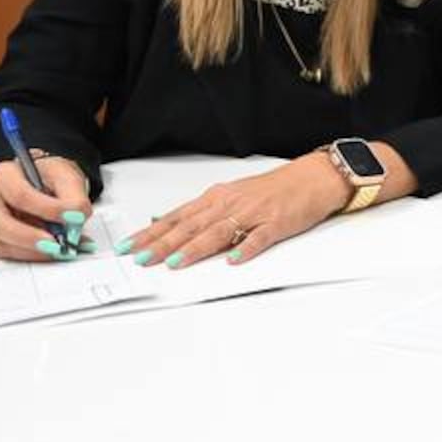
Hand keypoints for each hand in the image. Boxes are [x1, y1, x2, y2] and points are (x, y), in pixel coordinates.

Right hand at [0, 154, 93, 260]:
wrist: (49, 186)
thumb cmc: (51, 178)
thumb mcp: (67, 177)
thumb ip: (74, 196)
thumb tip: (77, 215)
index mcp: (3, 175)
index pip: (19, 194)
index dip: (47, 208)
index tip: (73, 217)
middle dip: (29, 237)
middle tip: (57, 245)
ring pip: (2, 243)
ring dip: (34, 251)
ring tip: (61, 249)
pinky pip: (12, 254)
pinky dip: (35, 256)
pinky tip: (55, 252)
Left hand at [119, 156, 350, 269]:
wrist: (312, 178)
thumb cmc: (273, 189)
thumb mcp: (233, 196)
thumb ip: (204, 213)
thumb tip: (171, 225)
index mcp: (217, 198)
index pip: (176, 218)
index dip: (151, 233)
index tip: (129, 246)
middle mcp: (230, 204)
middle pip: (191, 226)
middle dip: (163, 244)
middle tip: (141, 258)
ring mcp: (253, 214)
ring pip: (218, 233)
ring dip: (195, 248)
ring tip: (176, 263)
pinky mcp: (277, 224)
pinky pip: (259, 238)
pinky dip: (245, 249)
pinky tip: (233, 260)